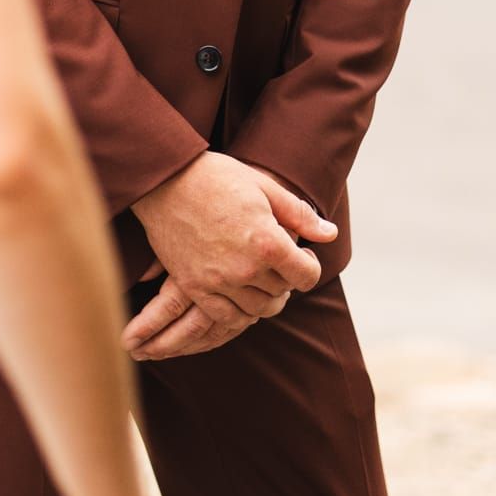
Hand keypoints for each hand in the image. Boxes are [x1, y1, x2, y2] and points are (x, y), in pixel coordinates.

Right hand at [123, 153, 332, 359]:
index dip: (310, 266)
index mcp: (268, 242)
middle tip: (278, 261)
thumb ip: (300, 216)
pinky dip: (238, 311)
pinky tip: (239, 292)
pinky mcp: (194, 286)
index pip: (307, 276)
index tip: (302, 255)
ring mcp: (218, 281)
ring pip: (257, 309)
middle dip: (286, 278)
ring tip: (260, 277)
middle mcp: (246, 268)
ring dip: (265, 296)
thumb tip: (330, 234)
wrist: (165, 181)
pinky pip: (225, 317)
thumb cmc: (217, 177)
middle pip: (282, 292)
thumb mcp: (265, 187)